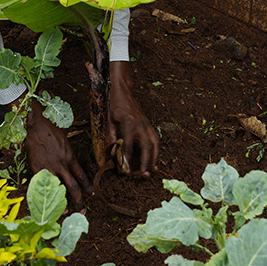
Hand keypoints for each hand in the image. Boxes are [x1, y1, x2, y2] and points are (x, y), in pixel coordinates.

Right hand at [20, 99, 93, 207]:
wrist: (36, 126)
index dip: (87, 187)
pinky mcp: (37, 169)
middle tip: (83, 211)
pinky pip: (43, 185)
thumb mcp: (64, 142)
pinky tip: (48, 202)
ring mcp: (49, 168)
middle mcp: (62, 165)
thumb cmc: (50, 131)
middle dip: (79, 201)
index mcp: (70, 157)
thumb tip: (70, 164)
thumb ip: (68, 155)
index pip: (81, 176)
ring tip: (66, 213)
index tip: (92, 194)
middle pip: (73, 187)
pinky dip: (47, 195)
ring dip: (63, 203)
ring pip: (59, 189)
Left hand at [107, 61, 158, 176]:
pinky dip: (157, 151)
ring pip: (155, 144)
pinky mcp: (149, 125)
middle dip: (146, 162)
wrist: (123, 91)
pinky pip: (156, 139)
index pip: (129, 147)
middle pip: (146, 147)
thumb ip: (112, 137)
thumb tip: (113, 154)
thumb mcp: (109, 120)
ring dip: (154, 158)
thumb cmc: (115, 105)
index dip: (127, 160)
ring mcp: (146, 125)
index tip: (126, 171)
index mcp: (128, 124)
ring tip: (152, 171)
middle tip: (144, 175)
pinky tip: (155, 159)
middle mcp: (140, 125)